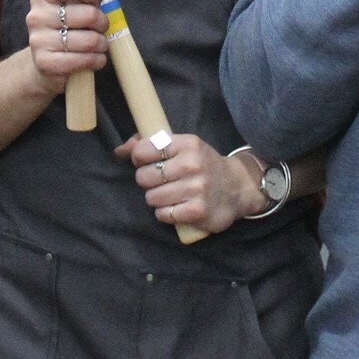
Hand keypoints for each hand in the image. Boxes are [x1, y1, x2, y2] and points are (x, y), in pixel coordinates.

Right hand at [25, 0, 108, 93]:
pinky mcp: (45, 63)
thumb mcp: (78, 5)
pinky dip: (96, 60)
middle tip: (101, 28)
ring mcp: (38, 40)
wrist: (46, 63)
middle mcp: (37, 16)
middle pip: (88, 14)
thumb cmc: (65, 28)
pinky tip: (95, 59)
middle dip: (103, 23)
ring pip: (89, 40)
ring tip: (98, 45)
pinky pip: (83, 60)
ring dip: (101, 44)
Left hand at [122, 134, 264, 234]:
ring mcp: (196, 189)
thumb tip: (120, 150)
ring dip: (157, 199)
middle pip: (144, 177)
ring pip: (152, 197)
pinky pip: (163, 214)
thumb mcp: (183, 147)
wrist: (239, 187)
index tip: (146, 162)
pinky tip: (177, 207)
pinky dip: (165, 213)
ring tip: (170, 195)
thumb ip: (151, 144)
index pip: (144, 150)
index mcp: (188, 144)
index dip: (139, 158)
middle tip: (162, 182)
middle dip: (148, 181)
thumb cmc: (203, 164)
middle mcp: (192, 164)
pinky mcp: (197, 211)